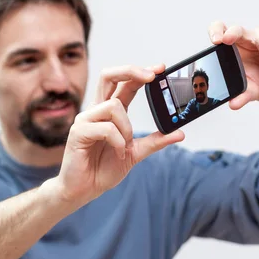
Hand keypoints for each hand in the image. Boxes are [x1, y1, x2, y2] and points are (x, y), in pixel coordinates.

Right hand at [56, 65, 184, 204]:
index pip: (125, 83)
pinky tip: (117, 153)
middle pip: (109, 76)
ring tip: (125, 145)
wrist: (84, 190)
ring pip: (113, 105)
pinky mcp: (78, 132)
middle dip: (130, 71)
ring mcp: (85, 119)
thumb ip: (155, 141)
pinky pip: (106, 128)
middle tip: (150, 76)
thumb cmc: (103, 169)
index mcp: (110, 112)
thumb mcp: (136, 153)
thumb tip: (180, 133)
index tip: (160, 68)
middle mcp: (97, 110)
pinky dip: (118, 142)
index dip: (141, 72)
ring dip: (127, 127)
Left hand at [209, 22, 258, 108]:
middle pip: (237, 28)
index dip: (216, 31)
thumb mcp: (250, 92)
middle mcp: (246, 37)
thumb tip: (233, 104)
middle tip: (227, 41)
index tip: (216, 41)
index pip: (220, 30)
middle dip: (232, 34)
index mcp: (232, 48)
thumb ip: (241, 96)